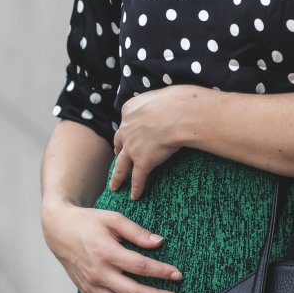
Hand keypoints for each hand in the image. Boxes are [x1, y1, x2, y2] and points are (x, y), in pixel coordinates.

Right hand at [41, 199, 182, 292]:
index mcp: (106, 252)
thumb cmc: (88, 222)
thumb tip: (159, 242)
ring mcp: (92, 287)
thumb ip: (137, 231)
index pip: (140, 266)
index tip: (177, 275)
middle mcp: (98, 273)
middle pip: (133, 292)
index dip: (161, 272)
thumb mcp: (113, 218)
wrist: (59, 231)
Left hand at [110, 84, 205, 199]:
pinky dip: (136, 189)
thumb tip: (163, 104)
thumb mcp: (158, 96)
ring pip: (121, 166)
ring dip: (117, 177)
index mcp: (129, 110)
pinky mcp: (143, 162)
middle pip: (119, 144)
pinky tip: (135, 196)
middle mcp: (126, 129)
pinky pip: (138, 179)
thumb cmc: (175, 101)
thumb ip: (154, 102)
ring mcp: (132, 147)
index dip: (128, 130)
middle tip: (118, 159)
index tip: (130, 134)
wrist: (179, 114)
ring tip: (114, 186)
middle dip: (118, 152)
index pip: (126, 122)